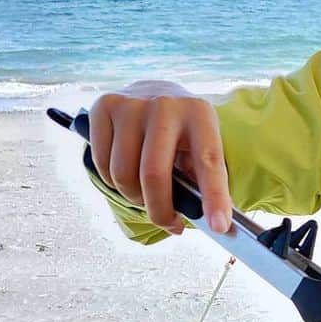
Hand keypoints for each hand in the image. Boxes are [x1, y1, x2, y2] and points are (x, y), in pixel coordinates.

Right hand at [88, 82, 231, 234]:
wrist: (152, 94)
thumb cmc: (180, 135)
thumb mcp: (200, 149)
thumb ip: (203, 183)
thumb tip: (216, 227)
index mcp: (200, 114)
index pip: (209, 162)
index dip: (214, 197)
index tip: (219, 227)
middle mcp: (165, 105)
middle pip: (153, 175)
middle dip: (159, 211)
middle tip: (168, 222)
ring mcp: (131, 104)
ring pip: (122, 174)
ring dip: (133, 197)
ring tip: (145, 191)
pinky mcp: (104, 107)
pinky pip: (101, 163)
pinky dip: (112, 180)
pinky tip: (126, 172)